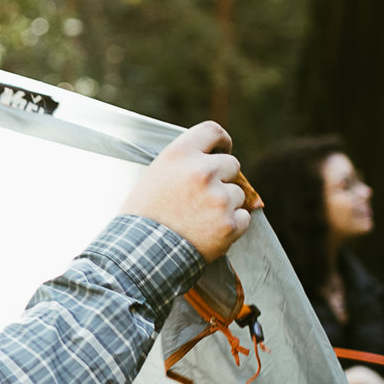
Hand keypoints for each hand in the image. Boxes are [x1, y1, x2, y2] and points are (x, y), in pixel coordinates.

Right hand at [120, 121, 251, 261]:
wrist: (140, 253)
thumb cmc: (142, 216)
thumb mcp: (154, 176)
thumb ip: (183, 164)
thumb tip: (210, 161)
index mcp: (180, 155)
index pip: (212, 131)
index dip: (221, 141)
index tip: (223, 150)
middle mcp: (202, 171)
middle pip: (231, 164)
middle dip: (223, 178)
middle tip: (205, 195)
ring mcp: (219, 198)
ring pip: (238, 193)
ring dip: (226, 204)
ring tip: (200, 219)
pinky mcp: (230, 223)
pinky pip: (244, 217)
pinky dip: (232, 225)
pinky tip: (209, 232)